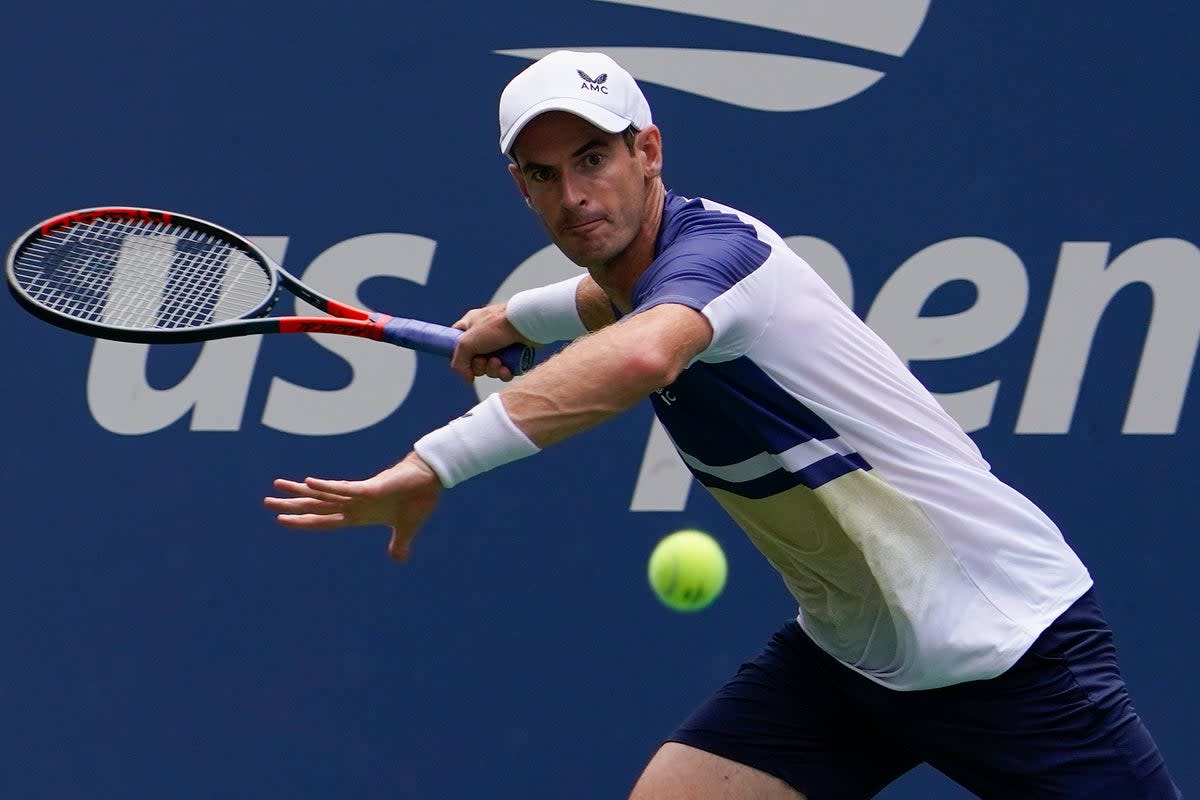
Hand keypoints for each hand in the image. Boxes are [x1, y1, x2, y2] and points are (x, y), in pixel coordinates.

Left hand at [264, 453, 441, 560]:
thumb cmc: (419, 498)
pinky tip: (309, 482)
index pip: (323, 520)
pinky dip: (326, 486)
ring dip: (300, 491)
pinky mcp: (370, 488)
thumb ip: (399, 544)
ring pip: (323, 493)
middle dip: (291, 505)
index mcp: (358, 514)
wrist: (432, 479)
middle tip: (266, 502)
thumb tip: (399, 560)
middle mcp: (352, 503)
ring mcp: (359, 494)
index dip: (303, 521)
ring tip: (277, 485)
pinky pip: (344, 488)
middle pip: (316, 506)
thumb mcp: (406, 529)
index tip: (281, 520)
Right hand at [451, 303, 533, 382]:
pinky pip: (505, 370)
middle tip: (484, 361)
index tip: (463, 361)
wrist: (527, 324)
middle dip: (479, 366)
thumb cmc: (497, 326)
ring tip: (498, 362)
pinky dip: (504, 373)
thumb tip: (468, 378)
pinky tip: (507, 369)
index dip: (457, 355)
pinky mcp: (514, 353)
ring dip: (492, 370)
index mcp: (471, 325)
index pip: (456, 342)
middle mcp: (485, 334)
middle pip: (474, 360)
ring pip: (490, 367)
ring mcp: (500, 344)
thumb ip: (458, 363)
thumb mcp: (466, 343)